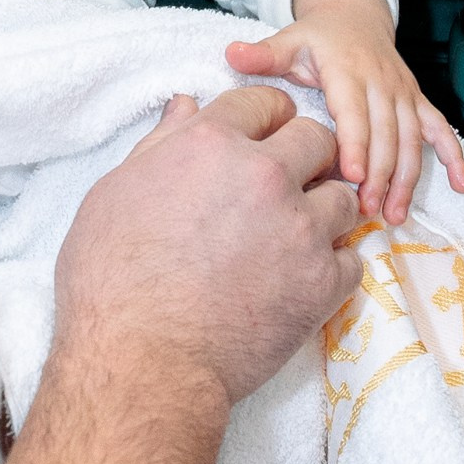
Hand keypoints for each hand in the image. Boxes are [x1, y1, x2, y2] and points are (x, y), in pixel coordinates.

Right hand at [55, 82, 360, 414]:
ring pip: (344, 197)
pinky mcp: (323, 282)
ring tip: (294, 237)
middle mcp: (265, 175)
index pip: (264, 102)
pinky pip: (353, 259)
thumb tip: (186, 106)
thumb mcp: (115, 195)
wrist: (142, 362)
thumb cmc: (110, 281)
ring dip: (323, 211)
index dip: (265, 120)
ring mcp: (300, 228)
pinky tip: (301, 279)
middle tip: (283, 188)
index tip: (263, 140)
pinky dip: (332, 267)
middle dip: (304, 157)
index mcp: (211, 143)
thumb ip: (160, 146)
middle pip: (317, 139)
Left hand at [228, 0, 463, 224]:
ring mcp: (403, 93)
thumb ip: (264, 54)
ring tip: (395, 216)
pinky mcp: (417, 101)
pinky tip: (462, 187)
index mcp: (348, 70)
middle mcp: (382, 82)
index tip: (353, 178)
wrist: (354, 16)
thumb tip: (232, 55)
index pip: (354, 112)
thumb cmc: (315, 39)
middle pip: (386, 134)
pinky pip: (440, 129)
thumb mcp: (288, 41)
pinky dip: (454, 157)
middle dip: (380, 175)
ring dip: (406, 178)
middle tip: (367, 212)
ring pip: (411, 140)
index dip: (356, 144)